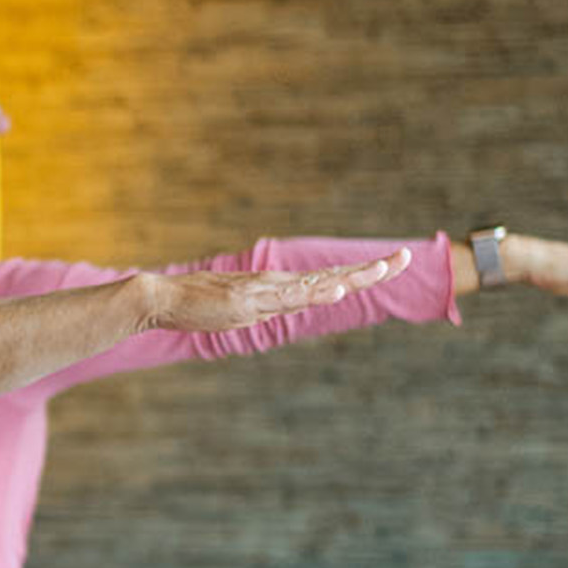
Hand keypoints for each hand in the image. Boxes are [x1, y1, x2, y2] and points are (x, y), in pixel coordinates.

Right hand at [137, 249, 407, 332]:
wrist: (160, 299)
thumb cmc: (193, 305)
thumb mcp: (237, 311)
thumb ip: (261, 309)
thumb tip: (276, 309)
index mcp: (277, 290)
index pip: (327, 282)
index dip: (359, 275)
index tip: (390, 264)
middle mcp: (277, 286)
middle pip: (333, 278)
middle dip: (371, 270)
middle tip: (407, 257)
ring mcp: (264, 292)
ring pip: (318, 285)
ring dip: (353, 278)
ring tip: (383, 269)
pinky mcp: (249, 300)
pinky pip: (288, 298)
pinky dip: (314, 294)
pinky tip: (336, 291)